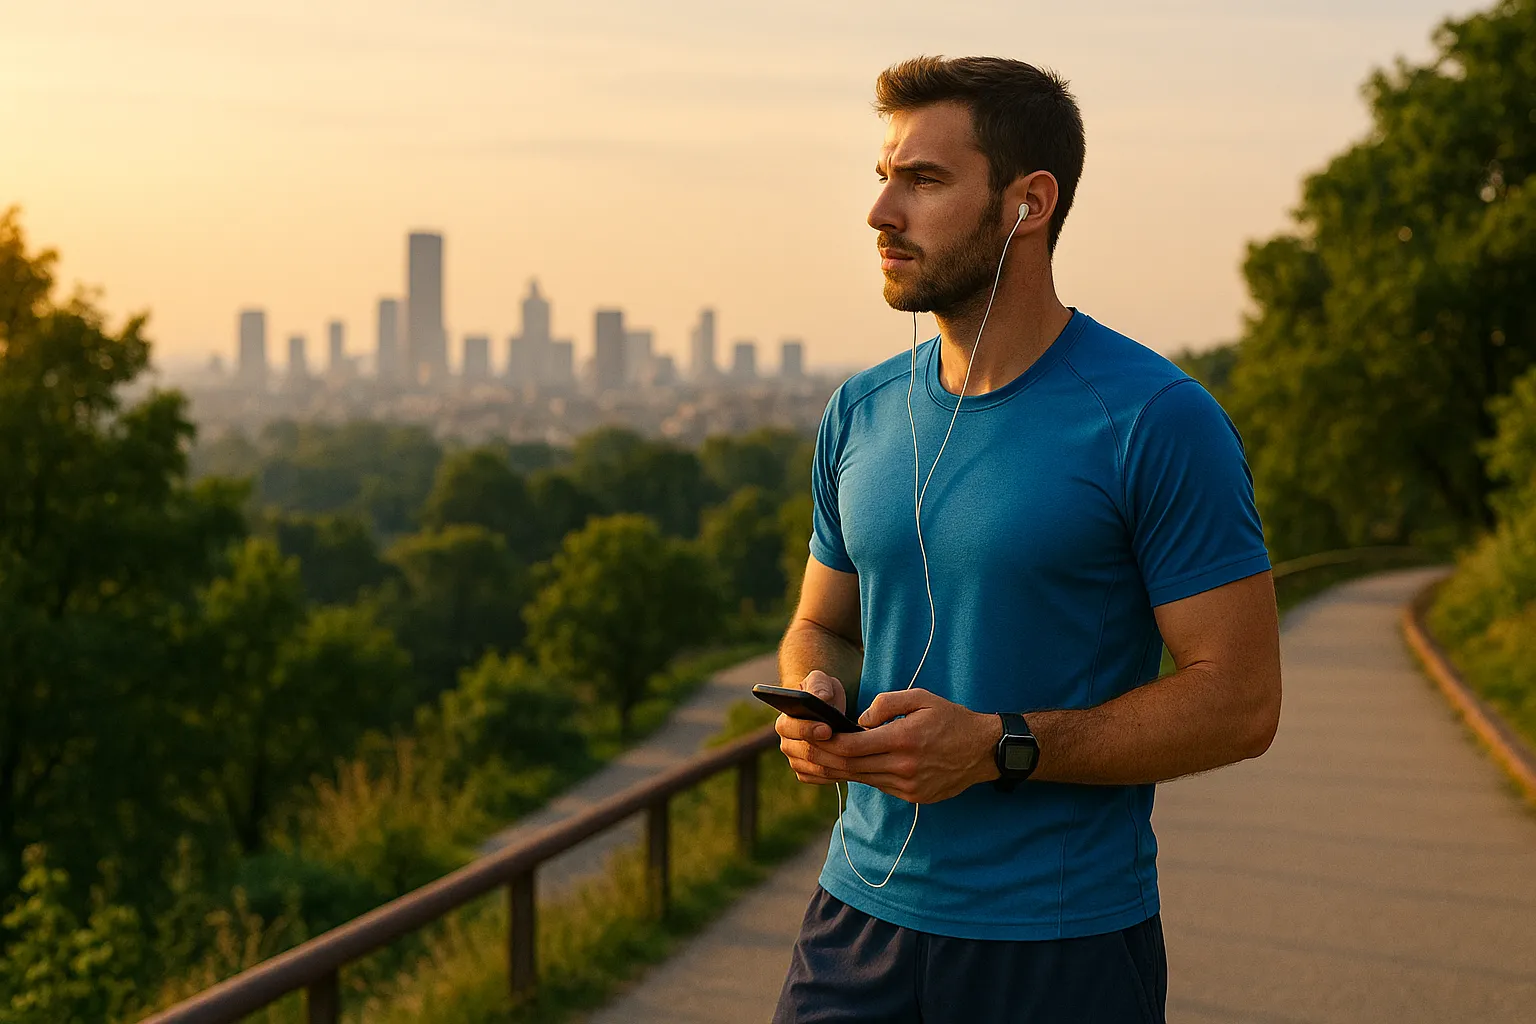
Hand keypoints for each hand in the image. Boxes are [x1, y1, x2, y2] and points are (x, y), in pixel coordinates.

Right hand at [775, 670, 847, 785]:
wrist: (828, 710)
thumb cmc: (823, 692)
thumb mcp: (822, 682)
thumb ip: (819, 685)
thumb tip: (821, 697)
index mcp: (784, 720)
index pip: (790, 728)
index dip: (808, 730)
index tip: (828, 729)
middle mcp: (786, 742)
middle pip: (804, 752)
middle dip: (828, 749)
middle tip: (848, 745)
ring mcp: (795, 759)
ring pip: (815, 767)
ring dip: (837, 763)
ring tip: (858, 756)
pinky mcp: (806, 772)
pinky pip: (821, 777)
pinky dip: (838, 773)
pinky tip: (854, 766)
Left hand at [791, 688, 1000, 803]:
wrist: (983, 751)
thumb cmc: (951, 719)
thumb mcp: (921, 698)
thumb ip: (887, 704)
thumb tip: (860, 719)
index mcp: (904, 739)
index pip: (853, 745)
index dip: (829, 742)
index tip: (815, 734)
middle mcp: (904, 767)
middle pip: (852, 766)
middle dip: (826, 757)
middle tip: (806, 749)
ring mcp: (908, 785)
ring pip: (863, 779)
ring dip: (840, 770)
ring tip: (820, 759)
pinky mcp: (913, 796)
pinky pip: (879, 785)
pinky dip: (862, 776)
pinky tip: (849, 766)